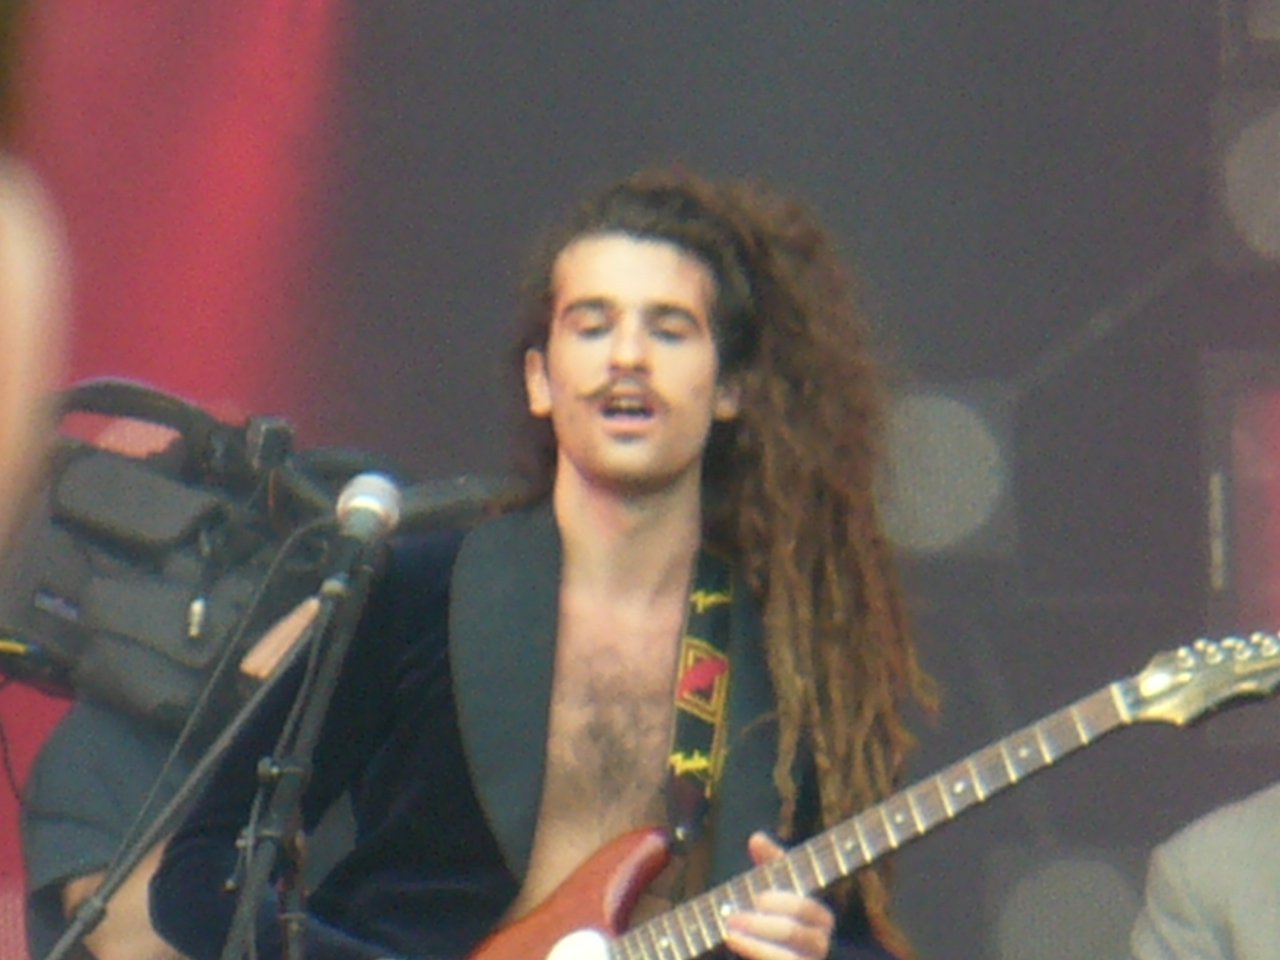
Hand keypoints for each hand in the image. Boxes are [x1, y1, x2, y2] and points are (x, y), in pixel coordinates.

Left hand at [722, 832, 835, 959]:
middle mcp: (820, 944)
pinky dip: (755, 952)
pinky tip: (733, 940)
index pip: (809, 909)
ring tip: (729, 931)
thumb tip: (756, 838)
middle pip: (797, 933)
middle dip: (762, 924)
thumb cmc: (774, 915)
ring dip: (755, 943)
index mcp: (820, 919)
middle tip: (731, 916)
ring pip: (789, 957)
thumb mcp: (774, 889)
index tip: (758, 899)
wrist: (772, 950)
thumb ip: (769, 865)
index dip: (783, 903)